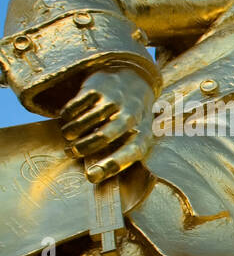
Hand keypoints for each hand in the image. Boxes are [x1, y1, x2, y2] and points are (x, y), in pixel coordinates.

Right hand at [59, 67, 157, 181]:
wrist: (134, 78)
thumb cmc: (134, 118)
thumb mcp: (138, 133)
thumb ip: (123, 152)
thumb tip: (95, 177)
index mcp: (145, 132)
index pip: (132, 151)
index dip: (113, 164)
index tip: (92, 175)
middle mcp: (132, 115)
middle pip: (107, 135)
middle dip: (85, 146)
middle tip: (71, 153)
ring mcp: (115, 99)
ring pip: (89, 119)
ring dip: (73, 131)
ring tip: (68, 137)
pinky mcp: (99, 87)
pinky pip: (78, 104)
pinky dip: (69, 114)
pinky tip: (67, 119)